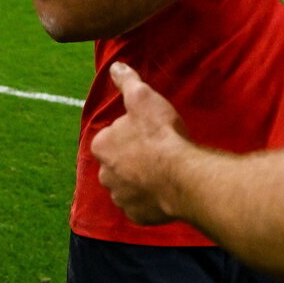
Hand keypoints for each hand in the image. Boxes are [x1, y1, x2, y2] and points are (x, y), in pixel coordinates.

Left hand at [92, 63, 187, 225]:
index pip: (112, 136)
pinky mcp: (137, 215)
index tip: (148, 130)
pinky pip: (141, 204)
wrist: (181, 176)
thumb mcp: (144, 97)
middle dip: (133, 157)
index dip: (131, 131)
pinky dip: (151, 197)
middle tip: (158, 149)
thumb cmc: (160, 134)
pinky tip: (166, 187)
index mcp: (102, 146)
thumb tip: (115, 66)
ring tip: (165, 168)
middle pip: (118, 161)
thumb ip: (127, 81)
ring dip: (141, 178)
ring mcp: (121, 198)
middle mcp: (105, 174)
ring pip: (128, 184)